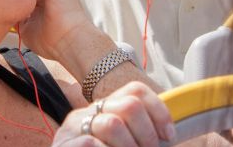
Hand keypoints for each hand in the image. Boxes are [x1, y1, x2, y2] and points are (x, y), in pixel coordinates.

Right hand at [52, 82, 174, 146]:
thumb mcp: (117, 143)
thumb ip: (135, 136)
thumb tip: (168, 136)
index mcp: (102, 110)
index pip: (135, 91)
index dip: (159, 111)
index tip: (169, 135)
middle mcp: (87, 113)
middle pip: (129, 105)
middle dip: (147, 133)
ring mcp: (73, 129)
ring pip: (113, 124)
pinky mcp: (63, 145)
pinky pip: (91, 143)